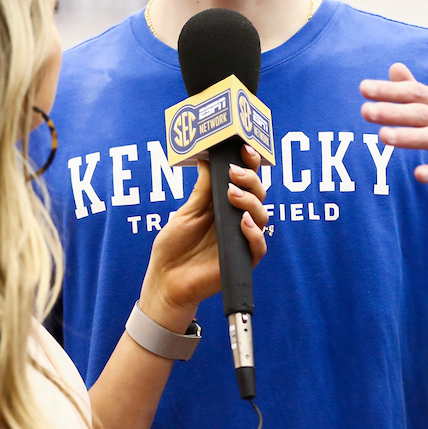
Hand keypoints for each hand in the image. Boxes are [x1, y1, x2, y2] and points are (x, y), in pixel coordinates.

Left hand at [139, 144, 268, 331]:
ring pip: (262, 216)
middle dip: (250, 180)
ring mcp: (242, 240)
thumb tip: (209, 159)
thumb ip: (203, 189)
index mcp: (224, 205)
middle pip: (258, 194)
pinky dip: (254, 233)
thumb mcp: (187, 212)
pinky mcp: (242, 261)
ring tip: (231, 194)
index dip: (249, 164)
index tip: (244, 149)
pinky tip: (242, 222)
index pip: (245, 181)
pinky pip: (258, 246)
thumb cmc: (174, 246)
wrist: (165, 279)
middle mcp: (237, 220)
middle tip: (233, 173)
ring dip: (250, 201)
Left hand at [360, 63, 427, 228]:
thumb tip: (395, 67)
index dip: (391, 90)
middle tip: (365, 111)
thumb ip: (419, 95)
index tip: (363, 88)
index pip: (418, 93)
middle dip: (394, 111)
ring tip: (382, 137)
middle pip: (425, 113)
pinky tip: (417, 174)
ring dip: (410, 137)